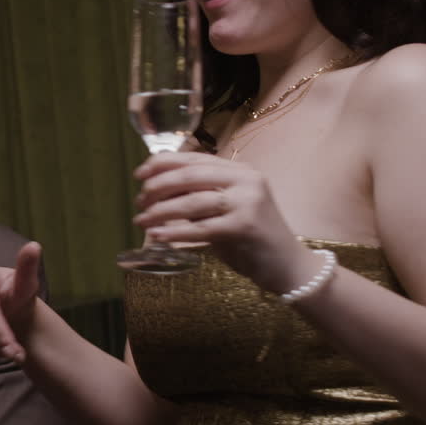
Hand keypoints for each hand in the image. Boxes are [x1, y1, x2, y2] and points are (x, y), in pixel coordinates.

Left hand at [133, 151, 312, 290]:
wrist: (287, 265)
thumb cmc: (249, 237)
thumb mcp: (224, 208)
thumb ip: (198, 194)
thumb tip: (155, 186)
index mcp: (239, 170)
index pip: (194, 159)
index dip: (162, 164)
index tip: (138, 175)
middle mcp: (246, 180)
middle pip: (190, 176)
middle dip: (158, 187)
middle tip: (139, 201)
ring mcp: (248, 201)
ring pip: (192, 201)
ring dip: (160, 211)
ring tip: (141, 221)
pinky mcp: (245, 226)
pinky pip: (201, 228)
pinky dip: (174, 232)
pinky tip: (157, 236)